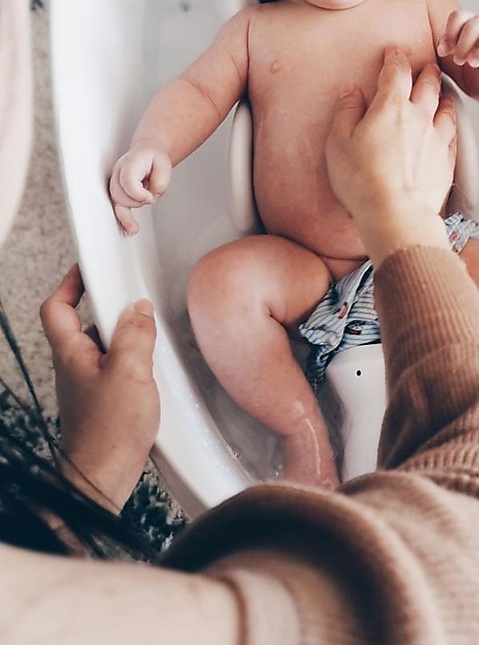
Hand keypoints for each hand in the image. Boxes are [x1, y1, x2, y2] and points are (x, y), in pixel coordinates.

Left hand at [40, 265, 159, 511]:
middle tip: (132, 300)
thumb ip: (136, 335)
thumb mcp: (130, 373)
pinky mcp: (105, 400)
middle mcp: (75, 366)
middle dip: (110, 308)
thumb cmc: (108, 434)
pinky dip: (134, 361)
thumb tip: (140, 309)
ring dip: (126, 336)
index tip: (90, 266)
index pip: (57, 306)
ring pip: (104, 345)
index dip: (71, 282)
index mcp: (71, 353)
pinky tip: (153, 370)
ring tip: (148, 337)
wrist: (103, 479)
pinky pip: (118, 368)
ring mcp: (88, 384)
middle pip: (85, 322)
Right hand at [109, 143, 171, 234]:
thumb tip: (153, 195)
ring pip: (116, 203)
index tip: (151, 197)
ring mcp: (116, 183)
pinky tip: (128, 231)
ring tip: (134, 229)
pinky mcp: (119, 192)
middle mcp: (118, 173)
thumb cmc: (154, 157)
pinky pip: (117, 207)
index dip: (139, 194)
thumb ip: (160, 180)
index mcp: (129, 164)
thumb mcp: (164, 164)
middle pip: (120, 194)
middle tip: (151, 197)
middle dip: (136, 201)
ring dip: (127, 215)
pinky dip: (122, 220)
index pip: (128, 181)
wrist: (147, 151)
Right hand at [325, 47, 456, 264]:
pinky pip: (453, 134)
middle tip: (425, 66)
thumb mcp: (339, 143)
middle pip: (428, 84)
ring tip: (441, 92)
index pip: (396, 71)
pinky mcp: (446, 160)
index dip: (395, 58)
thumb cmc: (361, 180)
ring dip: (442, 95)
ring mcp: (436, 138)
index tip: (393, 52)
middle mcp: (419, 116)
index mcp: (390, 107)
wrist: (396, 215)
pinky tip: (448, 126)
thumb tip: (352, 91)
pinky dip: (450, 124)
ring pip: (446, 107)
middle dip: (426, 71)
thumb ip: (346, 112)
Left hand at [437, 10, 478, 73]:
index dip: (450, 32)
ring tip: (473, 63)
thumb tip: (442, 49)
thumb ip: (445, 44)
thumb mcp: (454, 47)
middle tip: (458, 61)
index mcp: (468, 21)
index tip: (448, 50)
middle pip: (474, 26)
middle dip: (463, 45)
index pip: (458, 16)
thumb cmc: (468, 52)